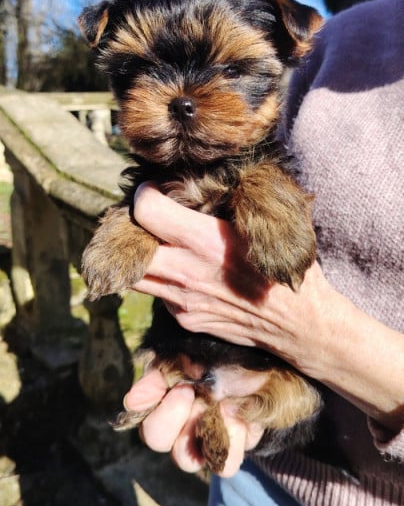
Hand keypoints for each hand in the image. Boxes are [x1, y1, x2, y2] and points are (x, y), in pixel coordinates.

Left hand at [123, 184, 403, 469]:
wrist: (299, 324)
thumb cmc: (287, 267)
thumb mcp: (262, 225)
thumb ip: (225, 203)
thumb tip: (201, 181)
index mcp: (204, 241)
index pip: (146, 210)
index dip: (144, 194)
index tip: (154, 189)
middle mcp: (186, 272)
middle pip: (128, 247)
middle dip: (130, 228)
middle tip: (146, 218)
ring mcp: (182, 301)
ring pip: (136, 276)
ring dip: (140, 257)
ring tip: (156, 243)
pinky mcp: (186, 320)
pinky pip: (160, 295)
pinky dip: (164, 281)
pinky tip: (185, 272)